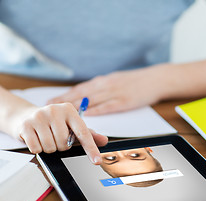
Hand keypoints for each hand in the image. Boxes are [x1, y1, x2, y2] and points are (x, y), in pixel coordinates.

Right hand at [14, 103, 107, 163]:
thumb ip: (87, 133)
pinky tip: (36, 138)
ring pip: (50, 147)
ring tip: (45, 138)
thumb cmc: (52, 122)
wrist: (25, 115)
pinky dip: (37, 148)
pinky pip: (36, 148)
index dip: (91, 148)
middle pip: (64, 143)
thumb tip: (103, 140)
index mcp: (69, 110)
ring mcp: (39, 117)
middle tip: (55, 138)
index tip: (97, 161)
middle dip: (60, 146)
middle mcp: (55, 110)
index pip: (83, 132)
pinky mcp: (26, 125)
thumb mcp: (70, 125)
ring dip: (49, 148)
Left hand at [48, 64, 172, 114]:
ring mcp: (115, 93)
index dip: (64, 95)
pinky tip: (87, 115)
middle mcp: (105, 85)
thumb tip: (85, 96)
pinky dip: (97, 110)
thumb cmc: (135, 81)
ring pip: (91, 100)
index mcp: (102, 81)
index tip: (51, 101)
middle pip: (81, 94)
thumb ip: (100, 88)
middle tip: (49, 108)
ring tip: (62, 113)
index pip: (79, 89)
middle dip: (64, 101)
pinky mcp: (124, 101)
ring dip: (75, 107)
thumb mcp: (115, 80)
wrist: (156, 79)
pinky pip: (108, 106)